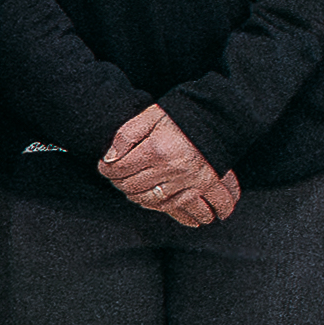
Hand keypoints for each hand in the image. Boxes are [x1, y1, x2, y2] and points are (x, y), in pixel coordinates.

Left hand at [96, 104, 231, 224]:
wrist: (219, 116)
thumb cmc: (183, 115)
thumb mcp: (151, 115)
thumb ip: (127, 134)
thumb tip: (109, 158)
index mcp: (156, 150)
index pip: (120, 169)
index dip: (107, 170)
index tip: (105, 168)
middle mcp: (171, 169)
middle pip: (134, 187)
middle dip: (121, 185)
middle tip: (119, 180)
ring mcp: (188, 180)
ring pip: (153, 201)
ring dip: (140, 199)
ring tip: (136, 194)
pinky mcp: (204, 185)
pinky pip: (179, 206)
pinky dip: (167, 209)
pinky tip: (155, 201)